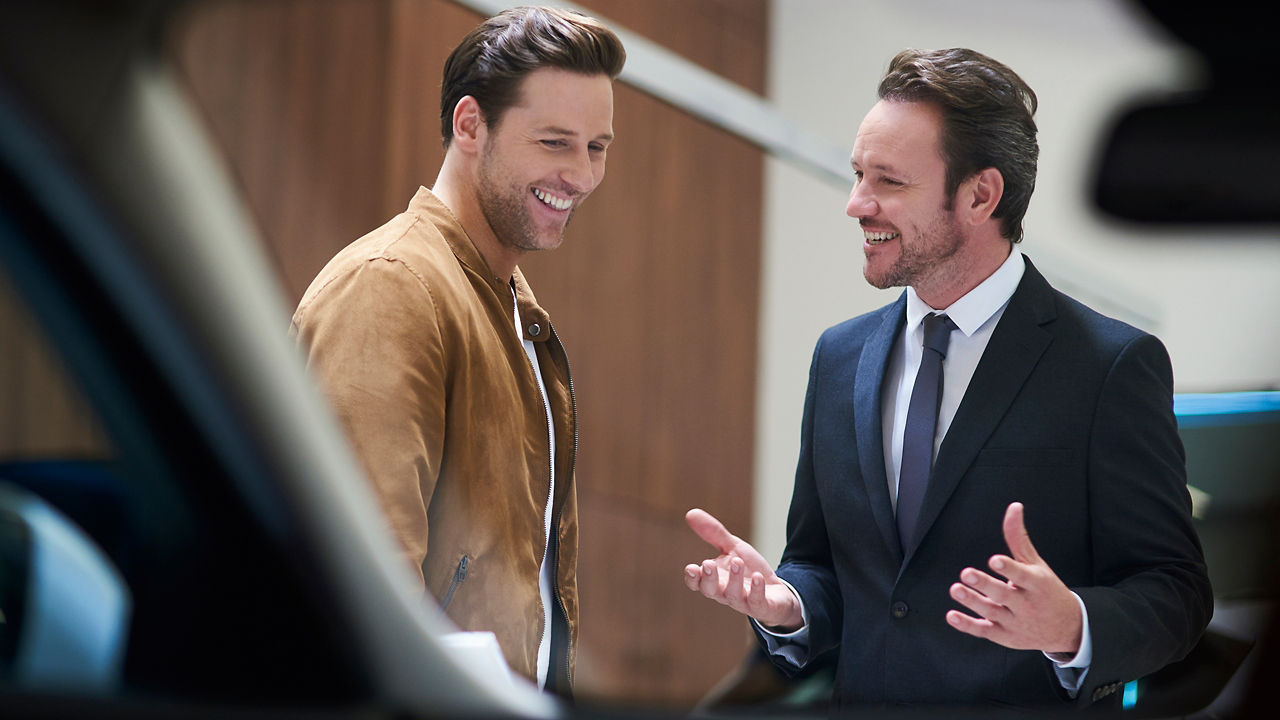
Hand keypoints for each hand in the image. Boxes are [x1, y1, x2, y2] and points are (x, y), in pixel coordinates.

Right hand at [683, 508, 803, 630]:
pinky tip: (758, 577)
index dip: (692, 578)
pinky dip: (756, 590)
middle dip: (708, 579)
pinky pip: (756, 602)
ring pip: (733, 596)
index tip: (691, 567)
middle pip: (710, 591)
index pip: (697, 583)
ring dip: (734, 579)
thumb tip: (690, 513)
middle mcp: (725, 593)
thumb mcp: (732, 548)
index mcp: (715, 580)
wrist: (776, 592)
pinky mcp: (761, 606)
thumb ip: (713, 533)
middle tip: (708, 564)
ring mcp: (743, 601)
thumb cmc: (749, 570)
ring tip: (737, 561)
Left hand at [946, 502, 1082, 654]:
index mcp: (1037, 585)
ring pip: (992, 612)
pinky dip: (967, 625)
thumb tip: (1013, 506)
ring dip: (972, 602)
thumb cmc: (1046, 590)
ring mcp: (1015, 622)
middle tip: (967, 573)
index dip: (1009, 569)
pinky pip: (984, 631)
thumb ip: (1019, 537)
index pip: (1023, 576)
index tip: (994, 560)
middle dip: (985, 585)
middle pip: (1004, 595)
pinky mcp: (1005, 636)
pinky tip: (952, 615)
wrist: (1067, 628)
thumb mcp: (1035, 563)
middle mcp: (1027, 605)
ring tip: (956, 589)